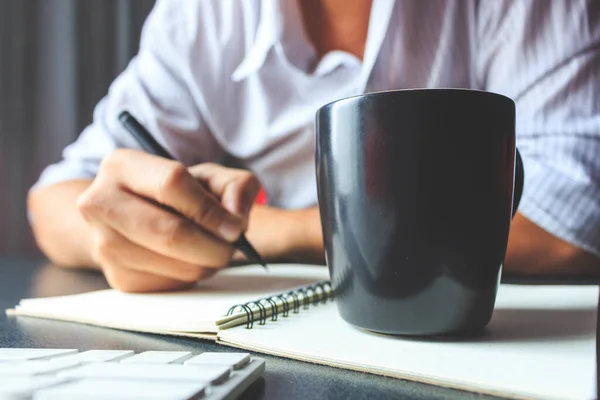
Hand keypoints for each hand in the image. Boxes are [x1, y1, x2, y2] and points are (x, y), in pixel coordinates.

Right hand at [76, 149, 259, 291]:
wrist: (130, 219)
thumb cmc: (175, 195)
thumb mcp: (207, 177)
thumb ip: (234, 186)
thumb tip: (236, 215)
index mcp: (122, 166)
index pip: (172, 184)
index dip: (210, 209)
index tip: (235, 226)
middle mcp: (101, 203)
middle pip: (170, 232)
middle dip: (214, 245)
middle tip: (231, 246)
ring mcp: (104, 244)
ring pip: (174, 265)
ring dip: (207, 263)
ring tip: (211, 250)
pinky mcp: (118, 278)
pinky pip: (170, 285)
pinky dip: (192, 277)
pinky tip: (190, 260)